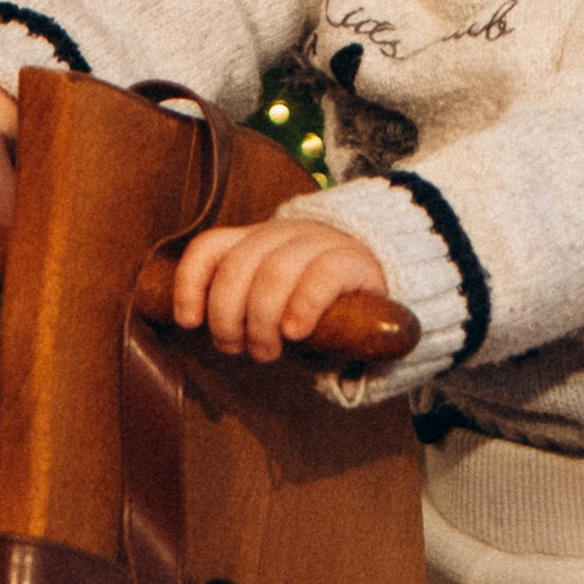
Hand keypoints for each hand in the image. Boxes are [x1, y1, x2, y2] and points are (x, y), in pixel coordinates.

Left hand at [167, 211, 390, 360]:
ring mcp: (319, 242)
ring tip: (269, 350)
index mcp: (257, 242)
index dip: (191, 283)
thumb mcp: (277, 305)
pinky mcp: (354, 259)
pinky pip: (321, 275)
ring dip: (262, 320)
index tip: (190, 321)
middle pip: (237, 266)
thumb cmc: (323, 306)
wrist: (393, 286)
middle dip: (228, 316)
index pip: (210, 247)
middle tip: (239, 348)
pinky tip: (297, 331)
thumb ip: (244, 310)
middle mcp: (283, 234)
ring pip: (274, 271)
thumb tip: (197, 328)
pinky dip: (302, 305)